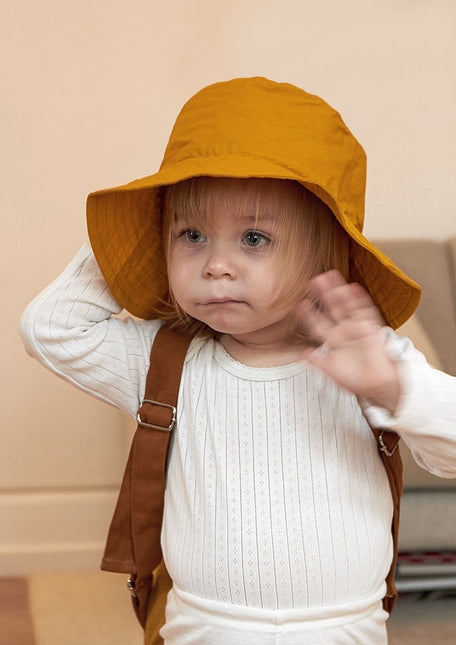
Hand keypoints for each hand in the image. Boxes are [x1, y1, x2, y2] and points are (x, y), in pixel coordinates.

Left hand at [297, 271, 400, 413]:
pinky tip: (354, 287)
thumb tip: (302, 354)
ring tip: (330, 276)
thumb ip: (318, 362)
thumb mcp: (332, 372)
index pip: (318, 324)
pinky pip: (366, 311)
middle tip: (313, 280)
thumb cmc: (356, 380)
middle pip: (332, 308)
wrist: (377, 386)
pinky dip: (360, 300)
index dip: (309, 315)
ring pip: (347, 305)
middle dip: (323, 294)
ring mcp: (358, 327)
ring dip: (339, 291)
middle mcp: (344, 331)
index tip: (299, 305)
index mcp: (333, 340)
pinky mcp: (371, 328)